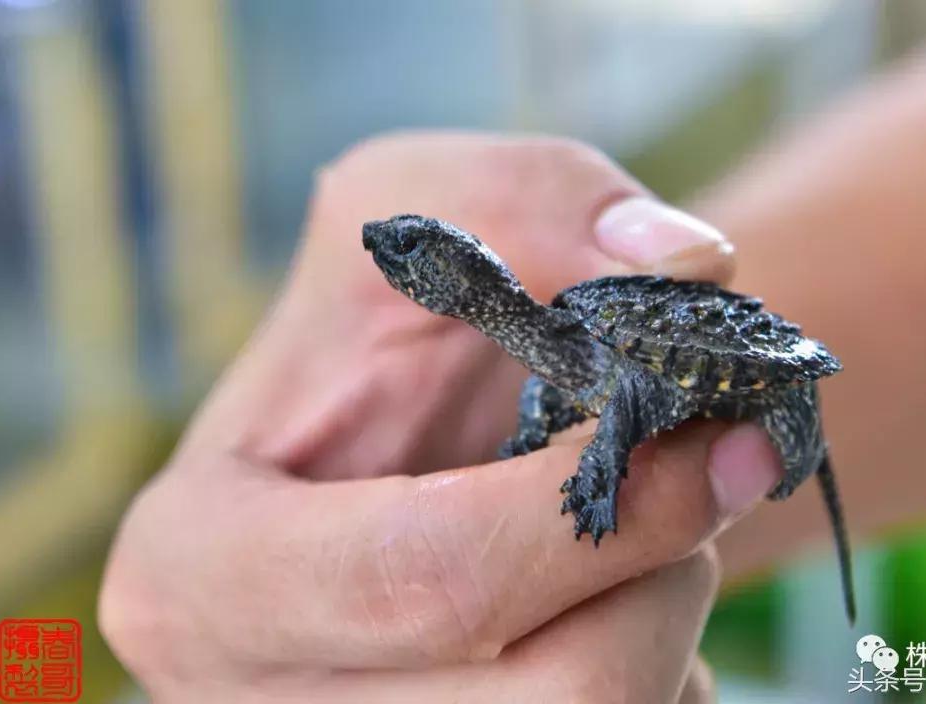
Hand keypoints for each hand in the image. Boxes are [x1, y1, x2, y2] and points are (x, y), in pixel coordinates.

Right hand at [99, 132, 782, 702]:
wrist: (400, 421)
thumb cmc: (390, 318)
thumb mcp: (417, 205)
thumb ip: (536, 199)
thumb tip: (690, 262)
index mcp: (202, 569)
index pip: (431, 578)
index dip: (607, 516)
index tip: (723, 447)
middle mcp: (258, 697)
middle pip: (556, 695)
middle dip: (659, 572)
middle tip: (679, 486)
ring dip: (666, 616)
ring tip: (627, 534)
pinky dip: (653, 668)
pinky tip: (601, 602)